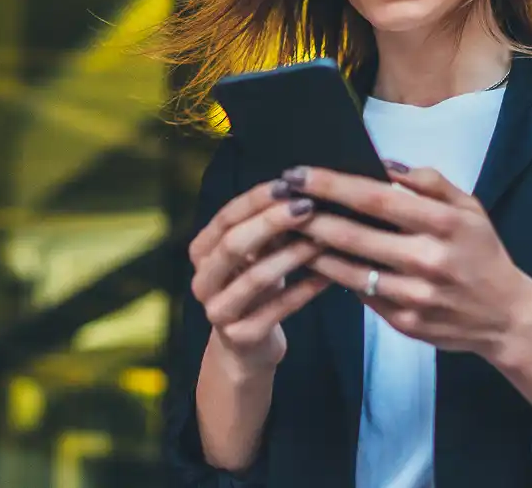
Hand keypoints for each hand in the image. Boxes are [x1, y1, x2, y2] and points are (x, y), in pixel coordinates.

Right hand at [189, 178, 333, 372]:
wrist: (246, 347)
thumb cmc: (254, 287)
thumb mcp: (255, 255)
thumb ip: (266, 228)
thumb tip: (299, 190)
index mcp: (201, 253)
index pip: (225, 218)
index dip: (256, 200)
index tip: (289, 184)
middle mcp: (202, 281)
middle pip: (233, 245)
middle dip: (271, 223)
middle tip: (307, 207)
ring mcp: (218, 311)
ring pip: (256, 277)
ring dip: (294, 254)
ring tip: (325, 238)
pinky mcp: (241, 336)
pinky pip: (278, 309)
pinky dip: (305, 290)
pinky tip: (330, 276)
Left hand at [285, 163, 531, 358]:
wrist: (505, 317)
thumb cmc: (482, 253)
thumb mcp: (469, 208)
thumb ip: (430, 183)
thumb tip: (384, 164)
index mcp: (444, 225)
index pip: (376, 199)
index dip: (332, 185)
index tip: (299, 173)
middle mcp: (428, 261)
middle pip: (354, 235)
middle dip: (310, 215)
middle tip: (279, 199)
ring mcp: (414, 296)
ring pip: (348, 270)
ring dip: (312, 249)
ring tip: (286, 230)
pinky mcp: (404, 322)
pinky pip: (360, 294)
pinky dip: (334, 276)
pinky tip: (314, 260)